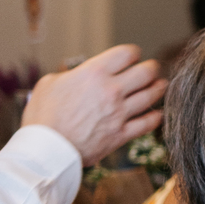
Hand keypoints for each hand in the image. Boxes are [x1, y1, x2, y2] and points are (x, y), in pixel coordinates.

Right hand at [22, 44, 165, 164]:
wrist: (45, 151)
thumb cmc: (42, 117)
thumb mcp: (49, 84)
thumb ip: (70, 76)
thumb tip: (78, 77)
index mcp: (93, 73)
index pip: (126, 53)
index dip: (133, 52)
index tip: (134, 55)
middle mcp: (111, 91)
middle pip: (146, 72)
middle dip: (151, 68)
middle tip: (152, 69)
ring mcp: (119, 114)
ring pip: (151, 96)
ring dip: (159, 88)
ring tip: (162, 85)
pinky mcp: (121, 135)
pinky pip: (147, 124)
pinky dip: (156, 118)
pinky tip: (158, 114)